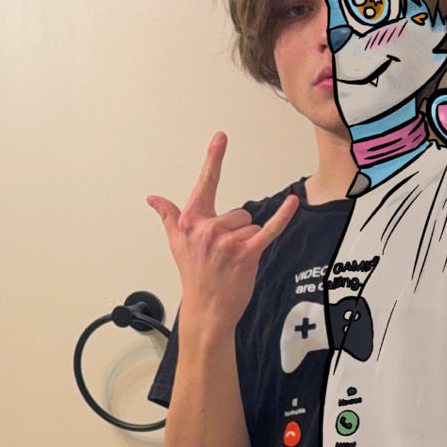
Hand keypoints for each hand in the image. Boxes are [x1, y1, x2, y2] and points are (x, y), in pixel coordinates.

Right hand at [148, 133, 297, 333]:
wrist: (207, 310)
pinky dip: (283, 217)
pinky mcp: (245, 254)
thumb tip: (153, 198)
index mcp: (191, 221)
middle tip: (225, 256)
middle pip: (239, 213)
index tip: (221, 136)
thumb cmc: (194, 276)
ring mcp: (226, 241)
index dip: (214, 159)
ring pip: (251, 226)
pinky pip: (268, 230)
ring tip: (234, 263)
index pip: (205, 183)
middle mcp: (207, 228)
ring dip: (248, 243)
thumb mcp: (176, 243)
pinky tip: (293, 203)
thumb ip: (168, 216)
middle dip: (237, 232)